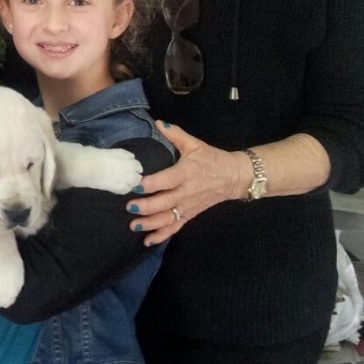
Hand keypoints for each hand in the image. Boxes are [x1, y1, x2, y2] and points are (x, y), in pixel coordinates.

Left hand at [126, 121, 248, 244]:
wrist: (234, 177)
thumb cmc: (212, 159)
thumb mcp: (195, 144)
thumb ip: (175, 134)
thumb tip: (158, 122)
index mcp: (187, 173)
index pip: (168, 180)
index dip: (152, 184)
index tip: (136, 185)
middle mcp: (187, 192)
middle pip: (166, 202)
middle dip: (147, 207)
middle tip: (130, 208)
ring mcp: (188, 206)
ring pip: (169, 218)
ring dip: (151, 224)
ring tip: (134, 226)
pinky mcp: (190, 215)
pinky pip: (176, 227)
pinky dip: (162, 235)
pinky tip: (147, 241)